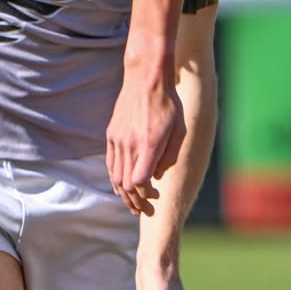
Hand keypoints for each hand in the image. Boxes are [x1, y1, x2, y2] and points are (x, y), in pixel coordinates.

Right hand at [106, 67, 182, 216]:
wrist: (146, 79)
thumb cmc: (168, 105)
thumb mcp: (179, 131)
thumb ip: (169, 157)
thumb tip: (158, 176)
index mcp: (148, 145)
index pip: (139, 182)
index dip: (144, 195)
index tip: (154, 197)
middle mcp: (129, 145)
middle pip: (126, 184)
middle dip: (134, 201)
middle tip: (143, 210)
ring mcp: (118, 140)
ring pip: (115, 176)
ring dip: (123, 194)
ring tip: (132, 204)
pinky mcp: (111, 135)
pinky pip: (111, 164)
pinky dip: (115, 178)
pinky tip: (122, 185)